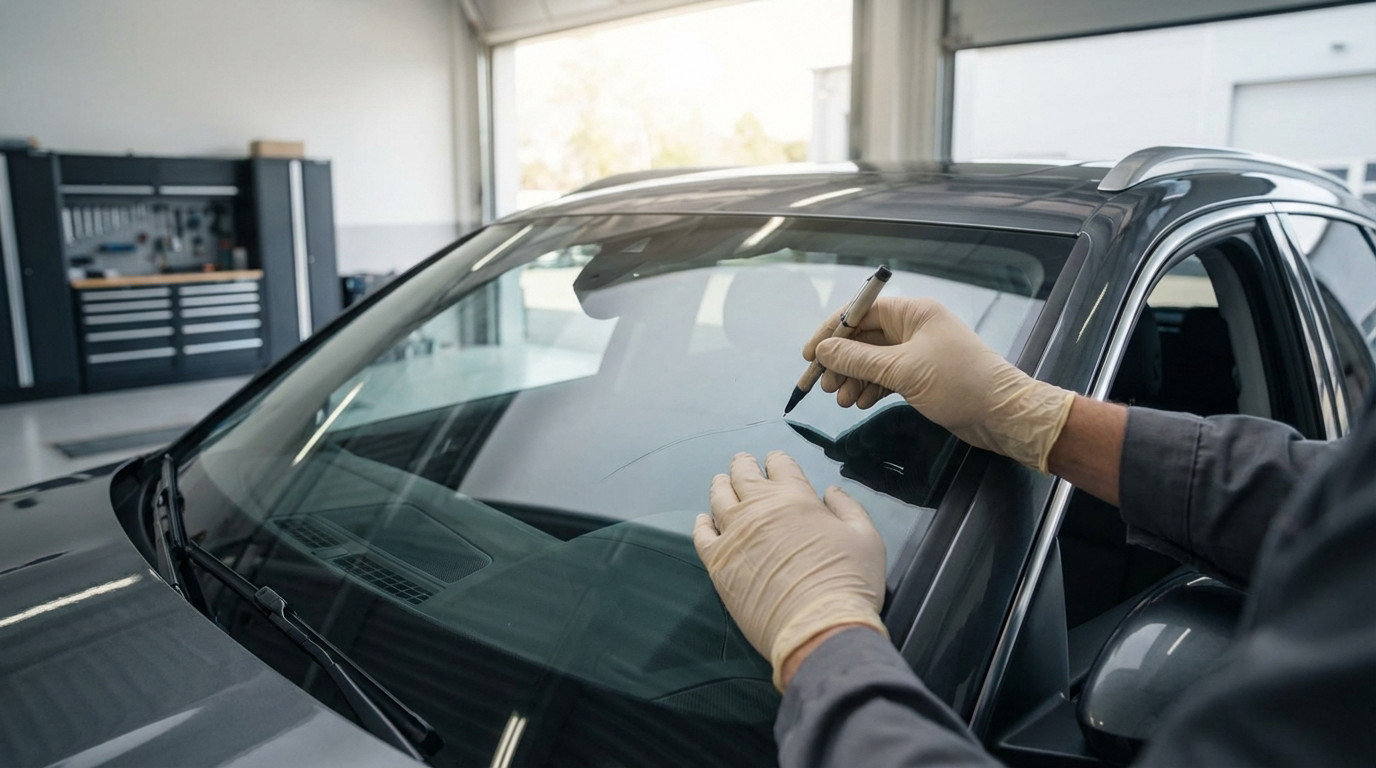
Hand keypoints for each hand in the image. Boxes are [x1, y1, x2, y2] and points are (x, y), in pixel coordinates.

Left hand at [693, 452, 887, 690]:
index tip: (774, 462)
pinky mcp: (718, 563)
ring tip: (722, 482)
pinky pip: (702, 535)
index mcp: (795, 497)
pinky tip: (704, 520)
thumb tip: (830, 491)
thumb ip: (847, 508)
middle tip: (742, 463)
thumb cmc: (848, 580)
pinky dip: (702, 523)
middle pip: (744, 475)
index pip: (780, 465)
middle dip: (743, 465)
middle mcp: (759, 508)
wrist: (818, 628)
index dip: (777, 461)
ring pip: (719, 498)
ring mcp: (734, 534)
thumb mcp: (866, 537)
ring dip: (721, 486)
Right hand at [804, 296, 1074, 471]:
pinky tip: (859, 403)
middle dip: (841, 361)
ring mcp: (918, 352)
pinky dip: (870, 388)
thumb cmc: (958, 383)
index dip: (831, 333)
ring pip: (873, 361)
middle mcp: (913, 327)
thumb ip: (858, 359)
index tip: (809, 356)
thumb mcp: (903, 370)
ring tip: (840, 400)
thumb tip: (823, 350)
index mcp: (912, 313)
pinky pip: (886, 377)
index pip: (860, 313)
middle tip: (822, 385)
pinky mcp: (922, 375)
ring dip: (853, 379)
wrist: (1003, 414)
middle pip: (863, 338)